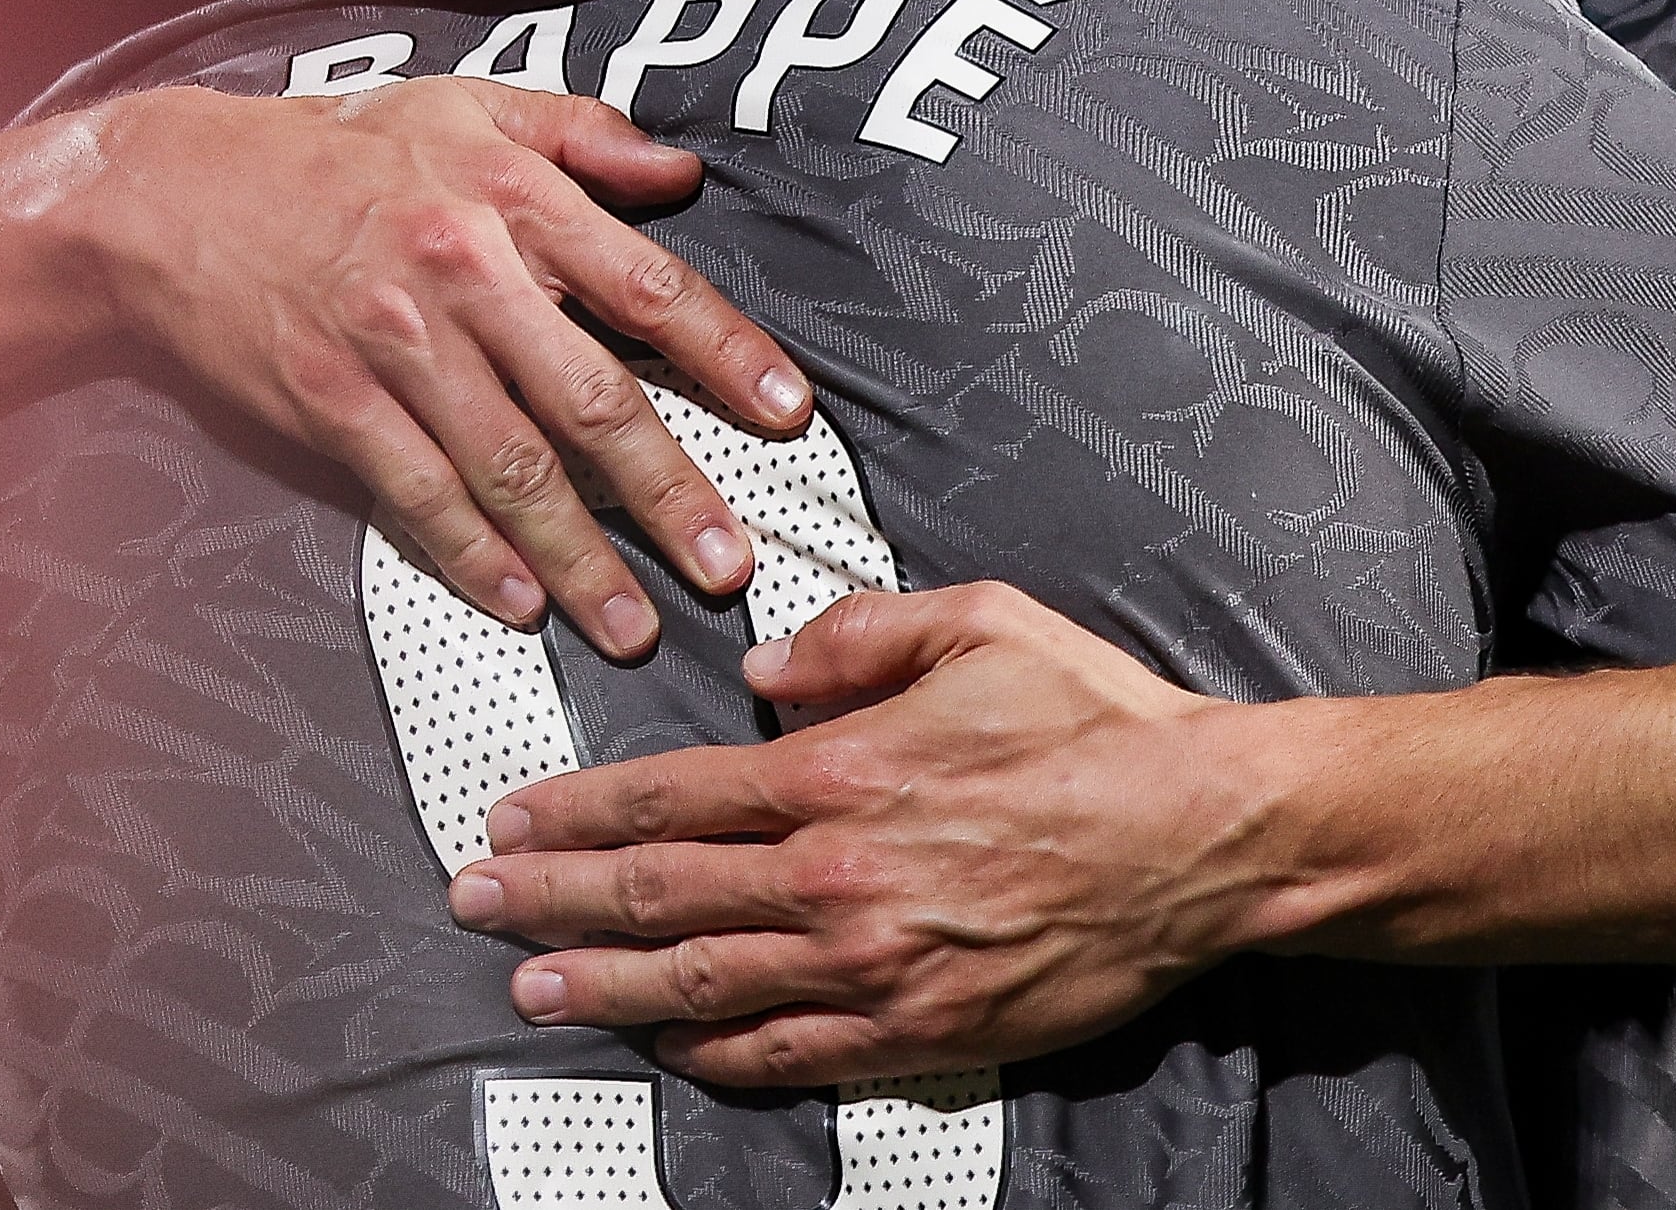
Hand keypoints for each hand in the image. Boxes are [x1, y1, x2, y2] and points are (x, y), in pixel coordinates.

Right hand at [62, 78, 812, 655]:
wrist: (173, 190)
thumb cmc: (334, 147)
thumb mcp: (463, 104)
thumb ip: (581, 133)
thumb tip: (681, 172)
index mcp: (511, 197)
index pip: (646, 284)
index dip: (725, 354)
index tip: (787, 415)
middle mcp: (463, 272)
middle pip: (591, 398)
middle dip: (672, 492)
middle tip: (732, 566)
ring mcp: (393, 344)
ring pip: (510, 464)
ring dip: (582, 554)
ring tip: (635, 624)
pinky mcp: (329, 400)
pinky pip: (416, 492)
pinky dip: (472, 554)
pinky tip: (520, 604)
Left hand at [448, 581, 1309, 1084]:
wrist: (1204, 838)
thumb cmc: (1100, 722)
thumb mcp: (980, 622)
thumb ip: (858, 633)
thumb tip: (765, 666)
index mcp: (841, 772)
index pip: (670, 798)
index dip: (575, 811)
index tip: (508, 814)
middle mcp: (838, 878)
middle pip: (660, 895)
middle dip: (551, 899)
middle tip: (471, 904)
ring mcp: (875, 966)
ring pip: (703, 982)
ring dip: (603, 985)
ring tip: (528, 987)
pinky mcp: (921, 1032)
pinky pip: (792, 1054)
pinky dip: (717, 1052)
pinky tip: (666, 1045)